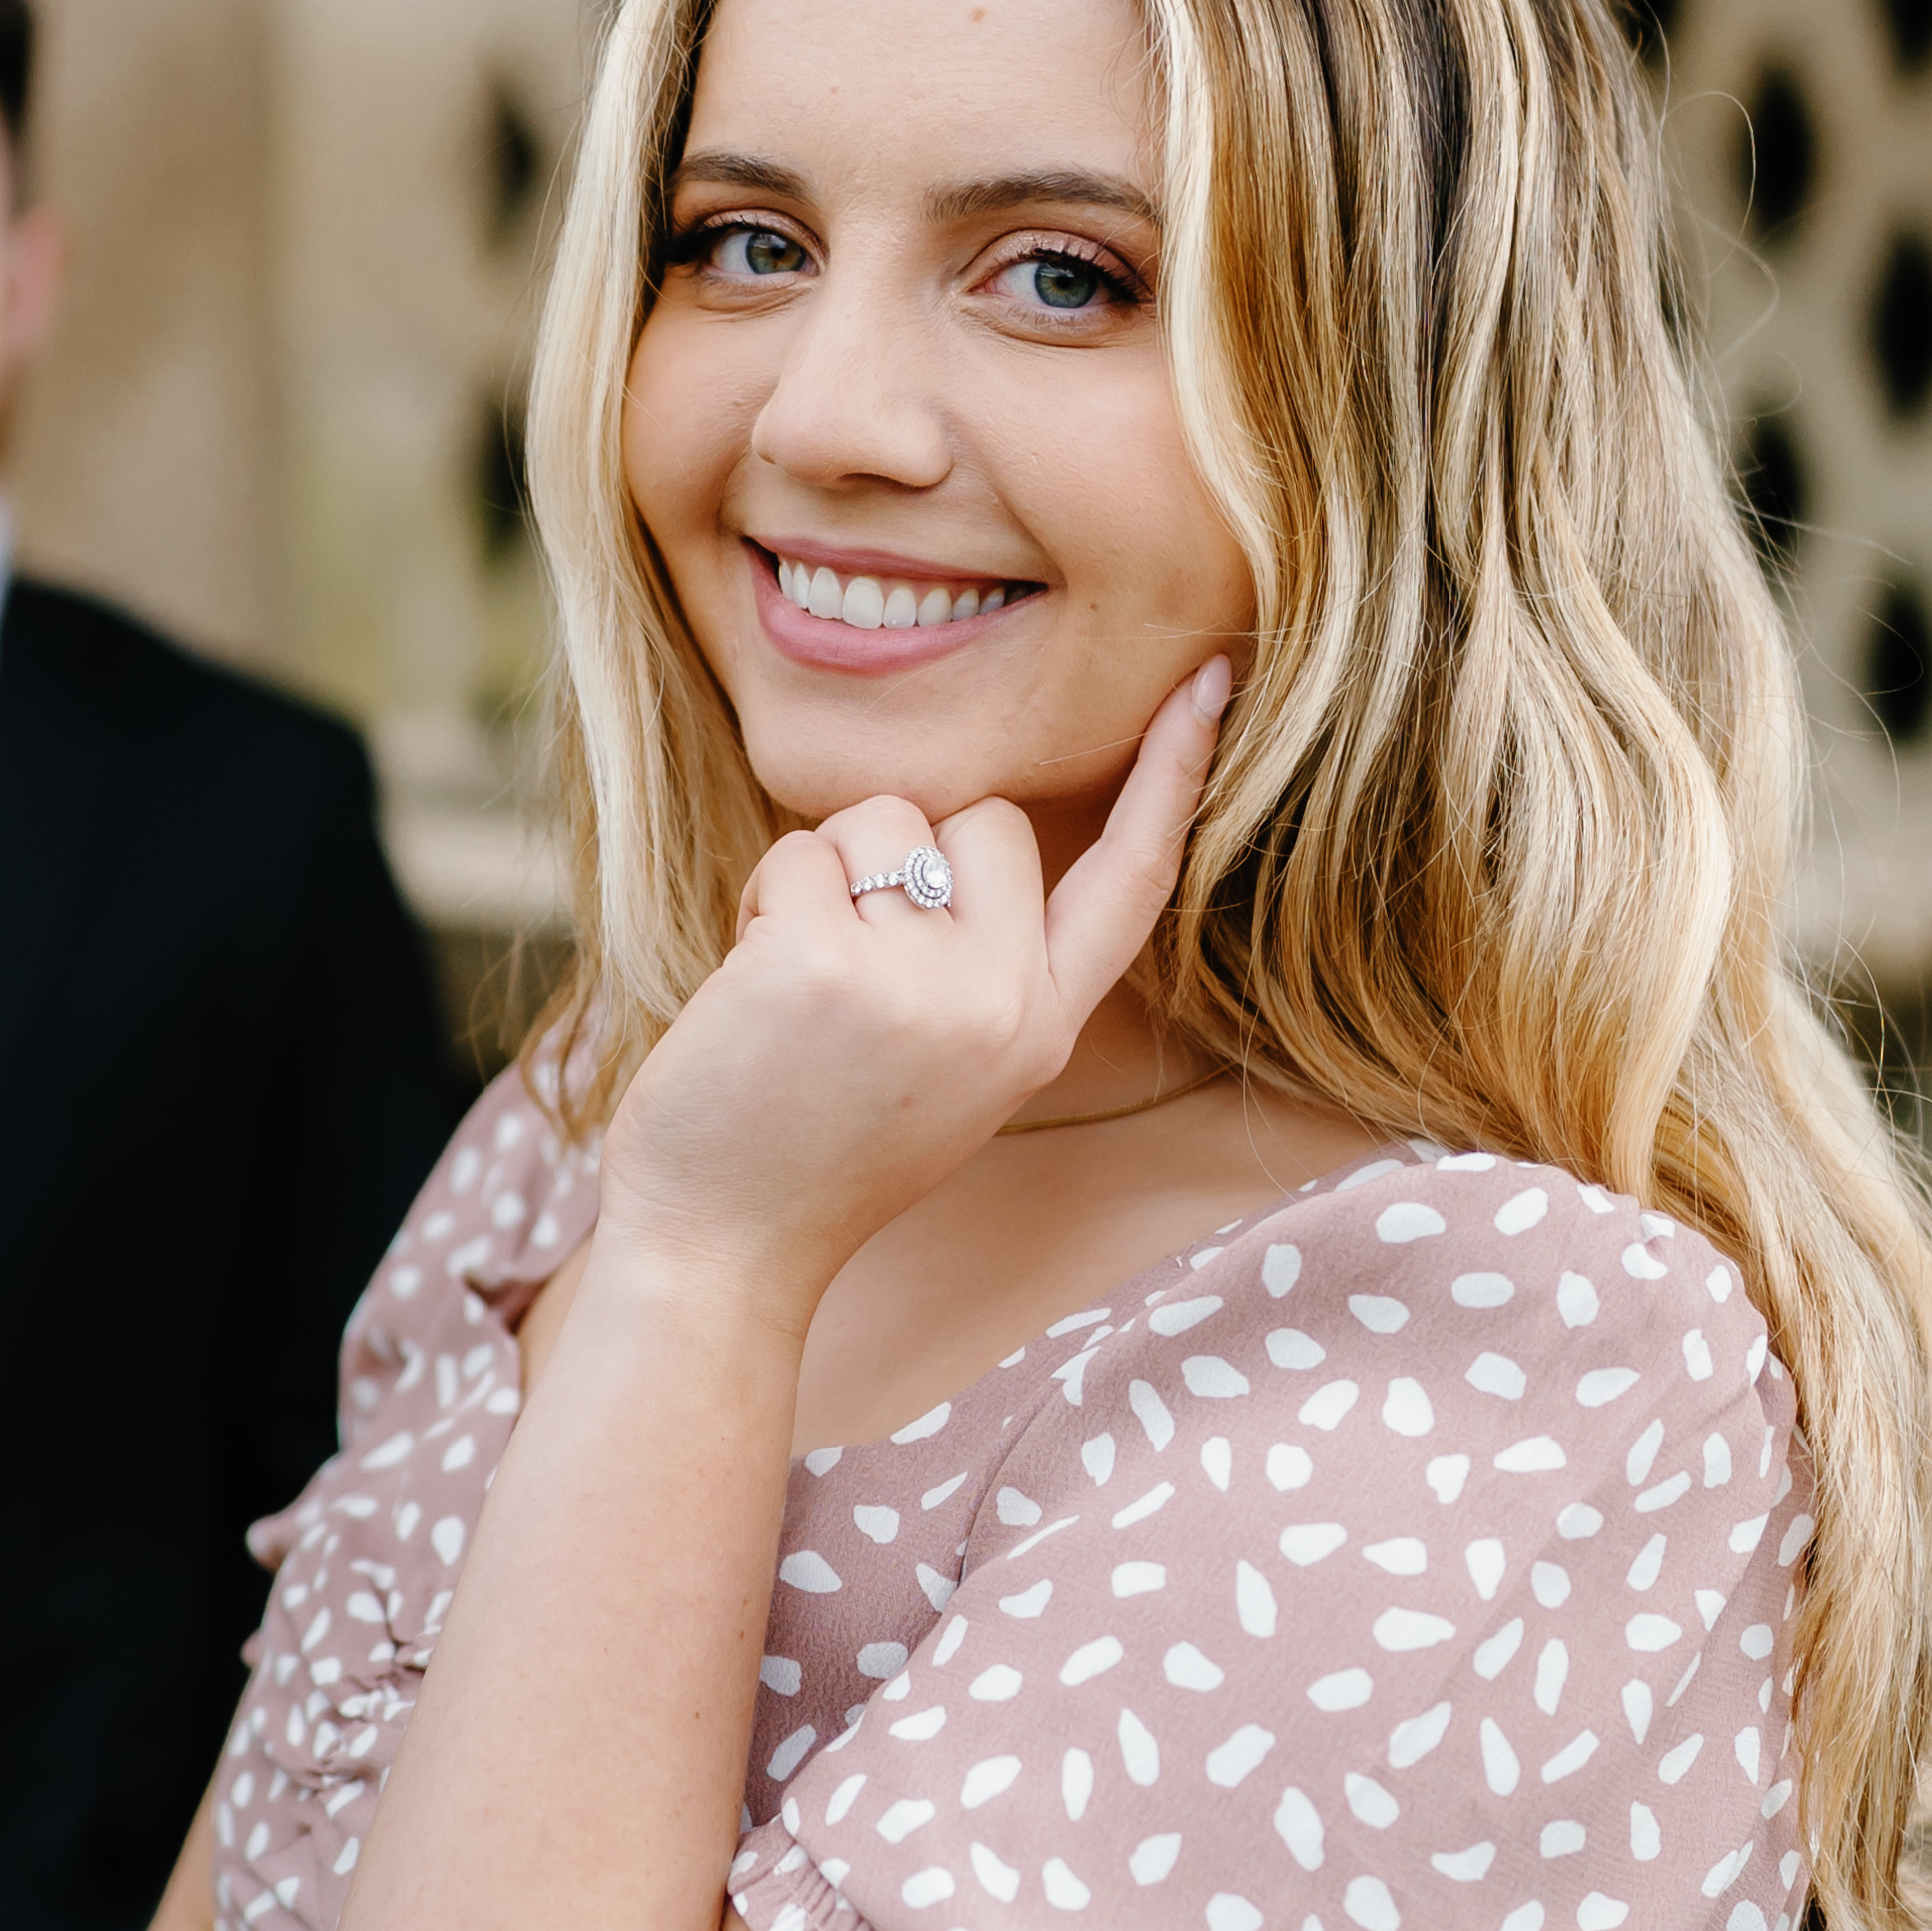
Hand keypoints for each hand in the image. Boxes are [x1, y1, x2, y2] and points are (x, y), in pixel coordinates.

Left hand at [594, 659, 1232, 1306]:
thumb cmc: (812, 1148)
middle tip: (849, 960)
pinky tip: (749, 990)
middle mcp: (1003, 1005)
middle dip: (905, 856)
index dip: (1173, 775)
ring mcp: (920, 985)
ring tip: (792, 982)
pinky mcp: (825, 965)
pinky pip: (798, 854)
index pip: (1132, 882)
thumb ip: (980, 967)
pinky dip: (759, 902)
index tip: (1208, 680)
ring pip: (882, 822)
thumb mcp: (947, 1070)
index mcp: (1042, 1030)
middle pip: (986, 820)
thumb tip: (955, 838)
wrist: (723, 1250)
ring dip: (819, 877)